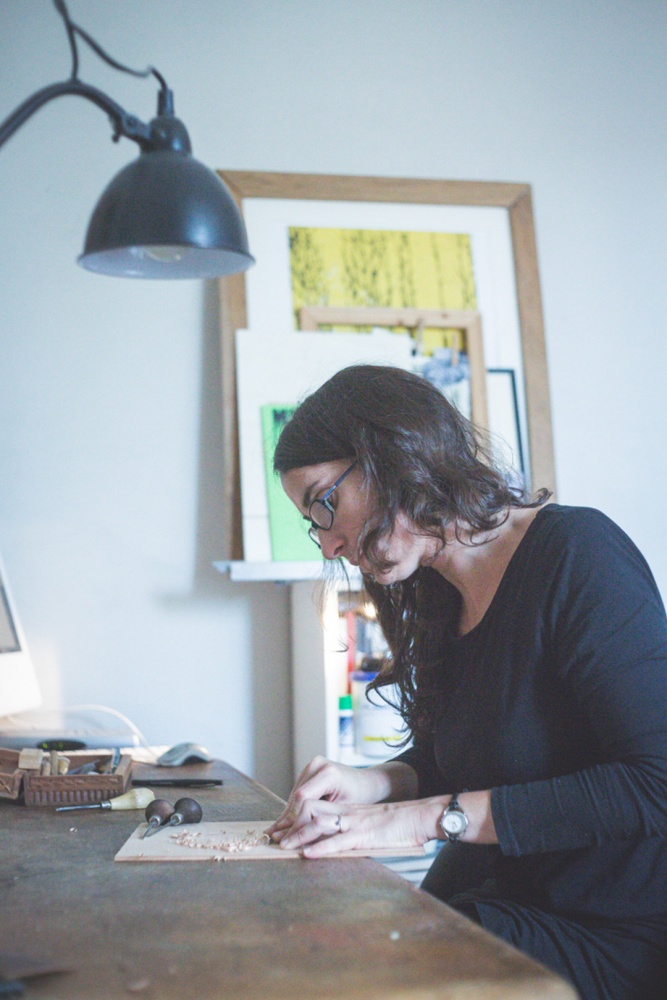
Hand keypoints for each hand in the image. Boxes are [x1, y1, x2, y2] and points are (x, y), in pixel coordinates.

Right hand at [266, 756, 383, 843]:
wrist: (367, 781)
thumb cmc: (360, 797)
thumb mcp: (343, 810)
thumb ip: (322, 818)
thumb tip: (300, 835)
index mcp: (329, 773)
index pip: (303, 798)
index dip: (293, 818)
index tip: (286, 836)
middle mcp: (318, 765)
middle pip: (296, 796)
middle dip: (287, 818)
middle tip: (274, 837)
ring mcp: (312, 765)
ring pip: (294, 793)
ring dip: (287, 813)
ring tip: (275, 832)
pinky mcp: (310, 770)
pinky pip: (298, 790)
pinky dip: (293, 806)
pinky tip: (284, 822)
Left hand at [275, 798, 429, 858]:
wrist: (418, 816)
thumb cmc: (395, 823)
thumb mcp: (367, 822)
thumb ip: (349, 829)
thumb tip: (330, 842)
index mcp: (346, 809)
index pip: (313, 807)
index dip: (294, 818)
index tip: (280, 829)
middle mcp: (346, 813)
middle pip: (310, 812)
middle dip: (289, 825)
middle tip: (273, 837)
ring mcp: (354, 823)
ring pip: (319, 825)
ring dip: (299, 837)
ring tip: (283, 846)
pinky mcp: (364, 835)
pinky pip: (339, 841)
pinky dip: (321, 848)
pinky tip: (308, 853)